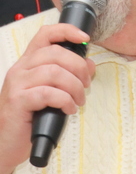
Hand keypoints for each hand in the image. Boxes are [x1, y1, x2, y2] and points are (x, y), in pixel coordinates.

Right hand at [0, 23, 95, 173]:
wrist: (6, 141)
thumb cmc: (31, 117)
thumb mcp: (52, 94)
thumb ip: (68, 77)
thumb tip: (89, 63)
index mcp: (28, 63)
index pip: (45, 35)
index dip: (66, 32)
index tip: (85, 38)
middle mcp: (21, 69)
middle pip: (55, 53)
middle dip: (79, 68)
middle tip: (85, 85)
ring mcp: (18, 84)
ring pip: (54, 72)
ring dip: (74, 87)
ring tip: (78, 101)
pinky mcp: (18, 101)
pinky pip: (48, 93)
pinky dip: (65, 101)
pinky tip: (68, 110)